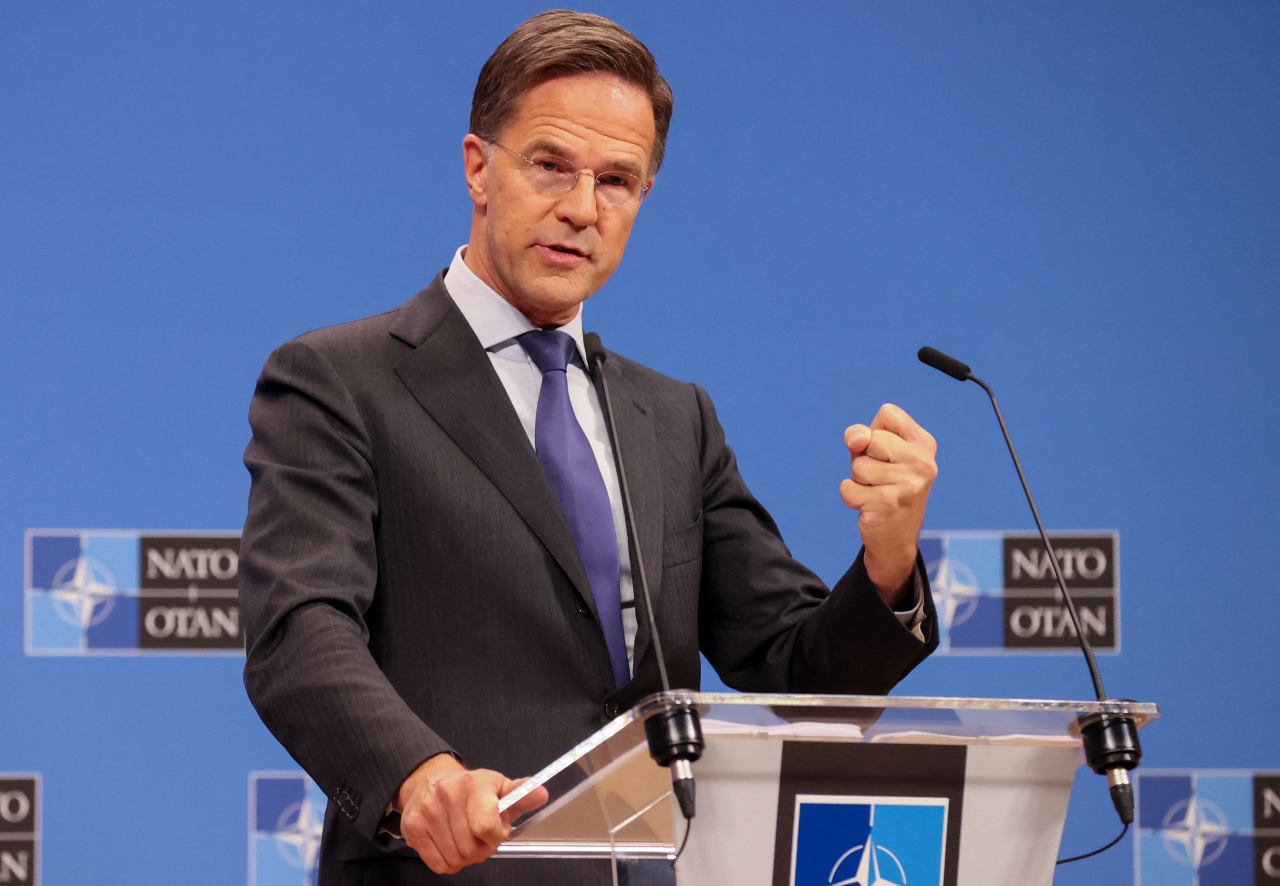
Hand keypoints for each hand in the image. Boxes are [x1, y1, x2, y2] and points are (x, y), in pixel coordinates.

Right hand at [395, 753, 549, 873]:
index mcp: (474, 784)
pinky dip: (449, 863)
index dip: (496, 837)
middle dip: (482, 849)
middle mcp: (448, 796)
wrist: (431, 780)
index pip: (486, 826)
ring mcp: (428, 812)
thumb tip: (541, 794)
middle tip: (481, 837)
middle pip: (471, 849)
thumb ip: (521, 794)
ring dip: (466, 857)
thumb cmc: (471, 789)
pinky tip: (451, 845)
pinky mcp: (413, 828)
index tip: (498, 831)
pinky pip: (439, 865)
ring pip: (456, 859)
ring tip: (466, 839)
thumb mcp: (499, 787)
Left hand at [839, 404, 937, 605]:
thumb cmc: (883, 485)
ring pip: (858, 465)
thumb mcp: (872, 454)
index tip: (885, 455)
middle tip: (880, 478)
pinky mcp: (888, 503)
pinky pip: (848, 488)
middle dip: (864, 458)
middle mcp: (923, 462)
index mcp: (924, 444)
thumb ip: (861, 436)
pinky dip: (851, 497)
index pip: (887, 413)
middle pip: (871, 438)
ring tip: (876, 492)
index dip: (874, 432)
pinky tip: (870, 506)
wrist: (896, 537)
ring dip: (858, 480)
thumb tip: (856, 438)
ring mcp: (909, 484)